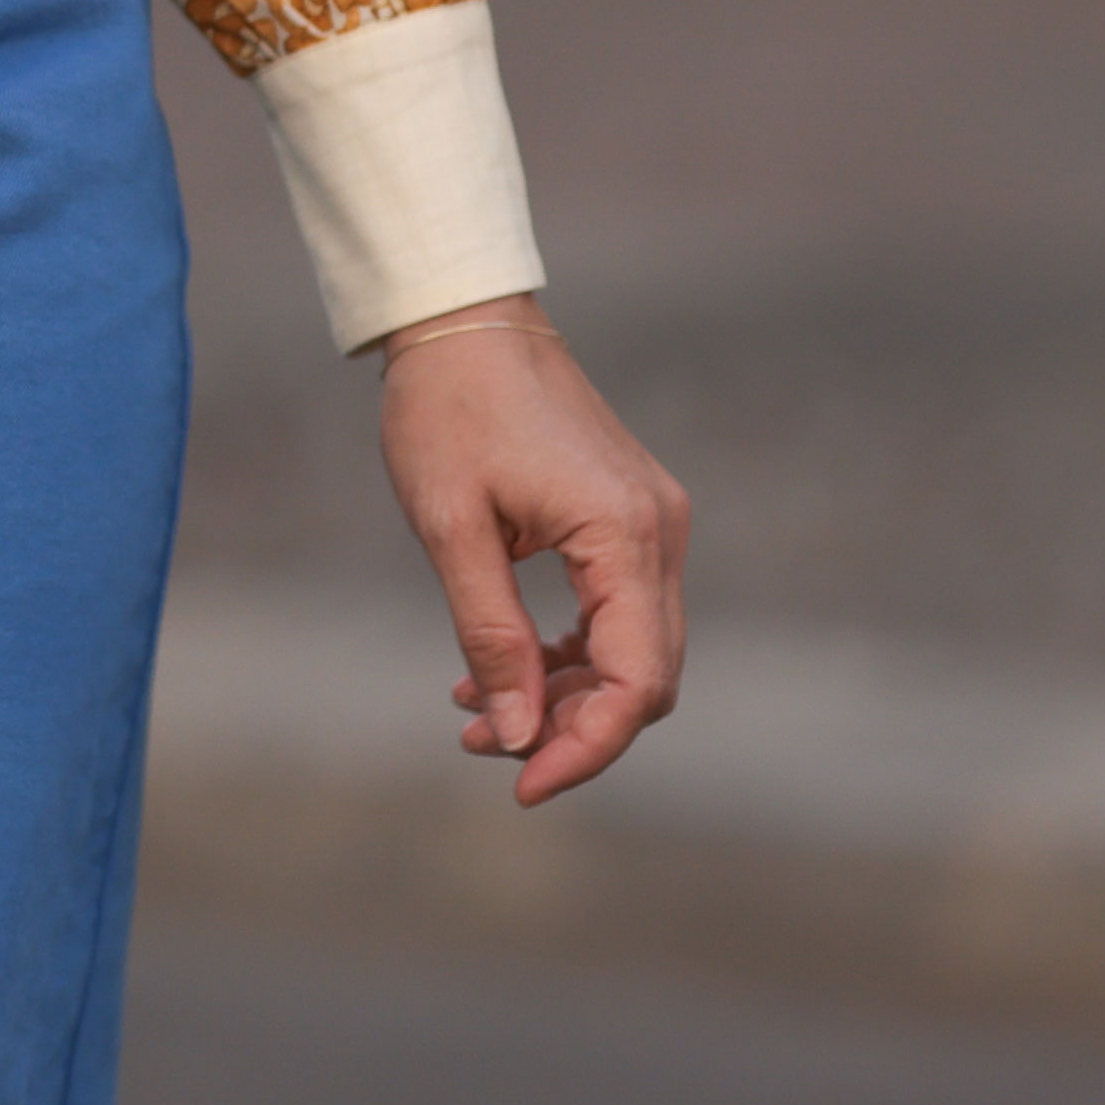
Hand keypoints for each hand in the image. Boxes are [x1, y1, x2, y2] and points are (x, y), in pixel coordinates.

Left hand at [369, 297, 685, 803]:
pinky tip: (504, 668)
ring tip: (476, 712)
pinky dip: (571, 652)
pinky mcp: (629, 516)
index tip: (521, 785)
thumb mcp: (452, 529)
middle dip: (572, 728)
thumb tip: (519, 732)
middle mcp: (658, 530)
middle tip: (483, 744)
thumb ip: (492, 635)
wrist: (464, 318)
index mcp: (624, 533)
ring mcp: (652, 521)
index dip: (586, 748)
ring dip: (568, 695)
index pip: (637, 680)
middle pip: (648, 676)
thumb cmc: (446, 410)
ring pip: (636, 650)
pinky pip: (620, 612)